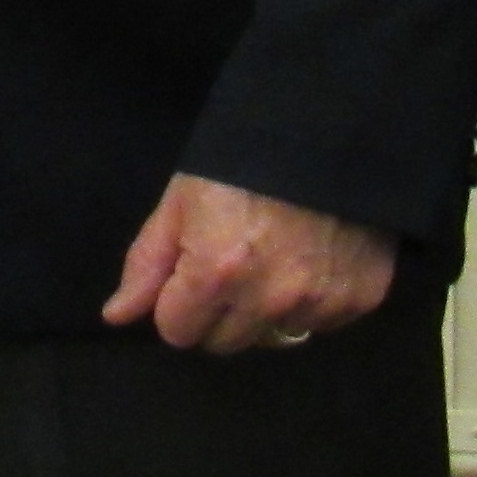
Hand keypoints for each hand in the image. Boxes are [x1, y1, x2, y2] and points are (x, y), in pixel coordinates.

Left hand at [101, 173, 396, 353]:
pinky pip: (319, 324)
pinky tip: (311, 259)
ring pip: (272, 337)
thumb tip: (117, 316)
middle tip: (233, 262)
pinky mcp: (359, 300)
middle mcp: (268, 299)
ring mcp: (318, 304)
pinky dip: (310, 301)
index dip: (178, 301)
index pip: (177, 332)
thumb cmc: (240, 163)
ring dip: (266, 309)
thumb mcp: (181, 201)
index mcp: (215, 273)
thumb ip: (147, 264)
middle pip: (224, 342)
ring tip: (275, 256)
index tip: (191, 271)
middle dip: (219, 312)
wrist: (327, 134)